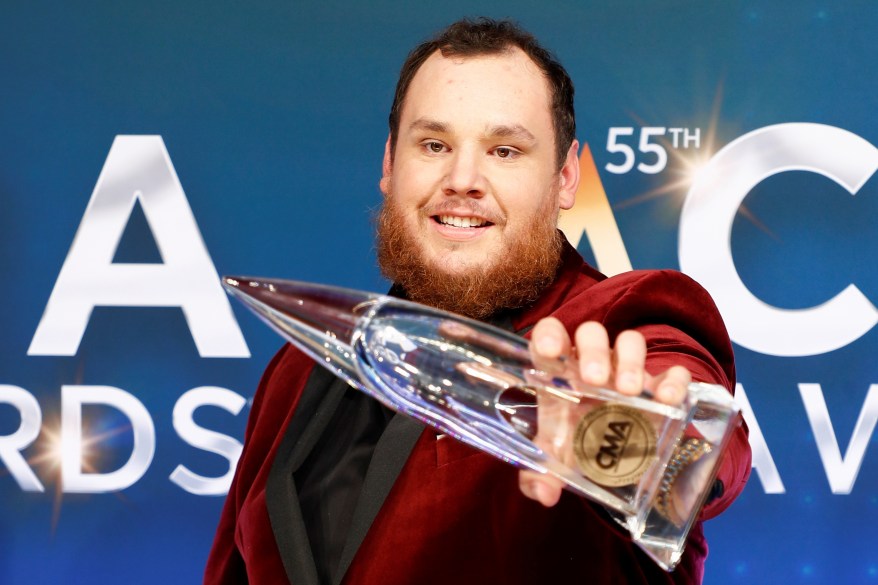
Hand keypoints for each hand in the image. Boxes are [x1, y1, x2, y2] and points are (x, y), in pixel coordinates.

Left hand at [518, 317, 690, 506]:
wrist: (609, 456)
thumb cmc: (573, 442)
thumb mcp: (553, 459)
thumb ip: (538, 474)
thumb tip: (542, 492)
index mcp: (559, 371)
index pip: (550, 335)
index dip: (550, 335)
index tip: (551, 352)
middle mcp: (592, 363)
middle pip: (592, 334)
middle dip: (594, 351)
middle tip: (594, 380)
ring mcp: (626, 372)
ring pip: (630, 342)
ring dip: (630, 361)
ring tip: (628, 391)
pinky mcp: (657, 387)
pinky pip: (671, 371)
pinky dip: (673, 380)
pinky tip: (668, 399)